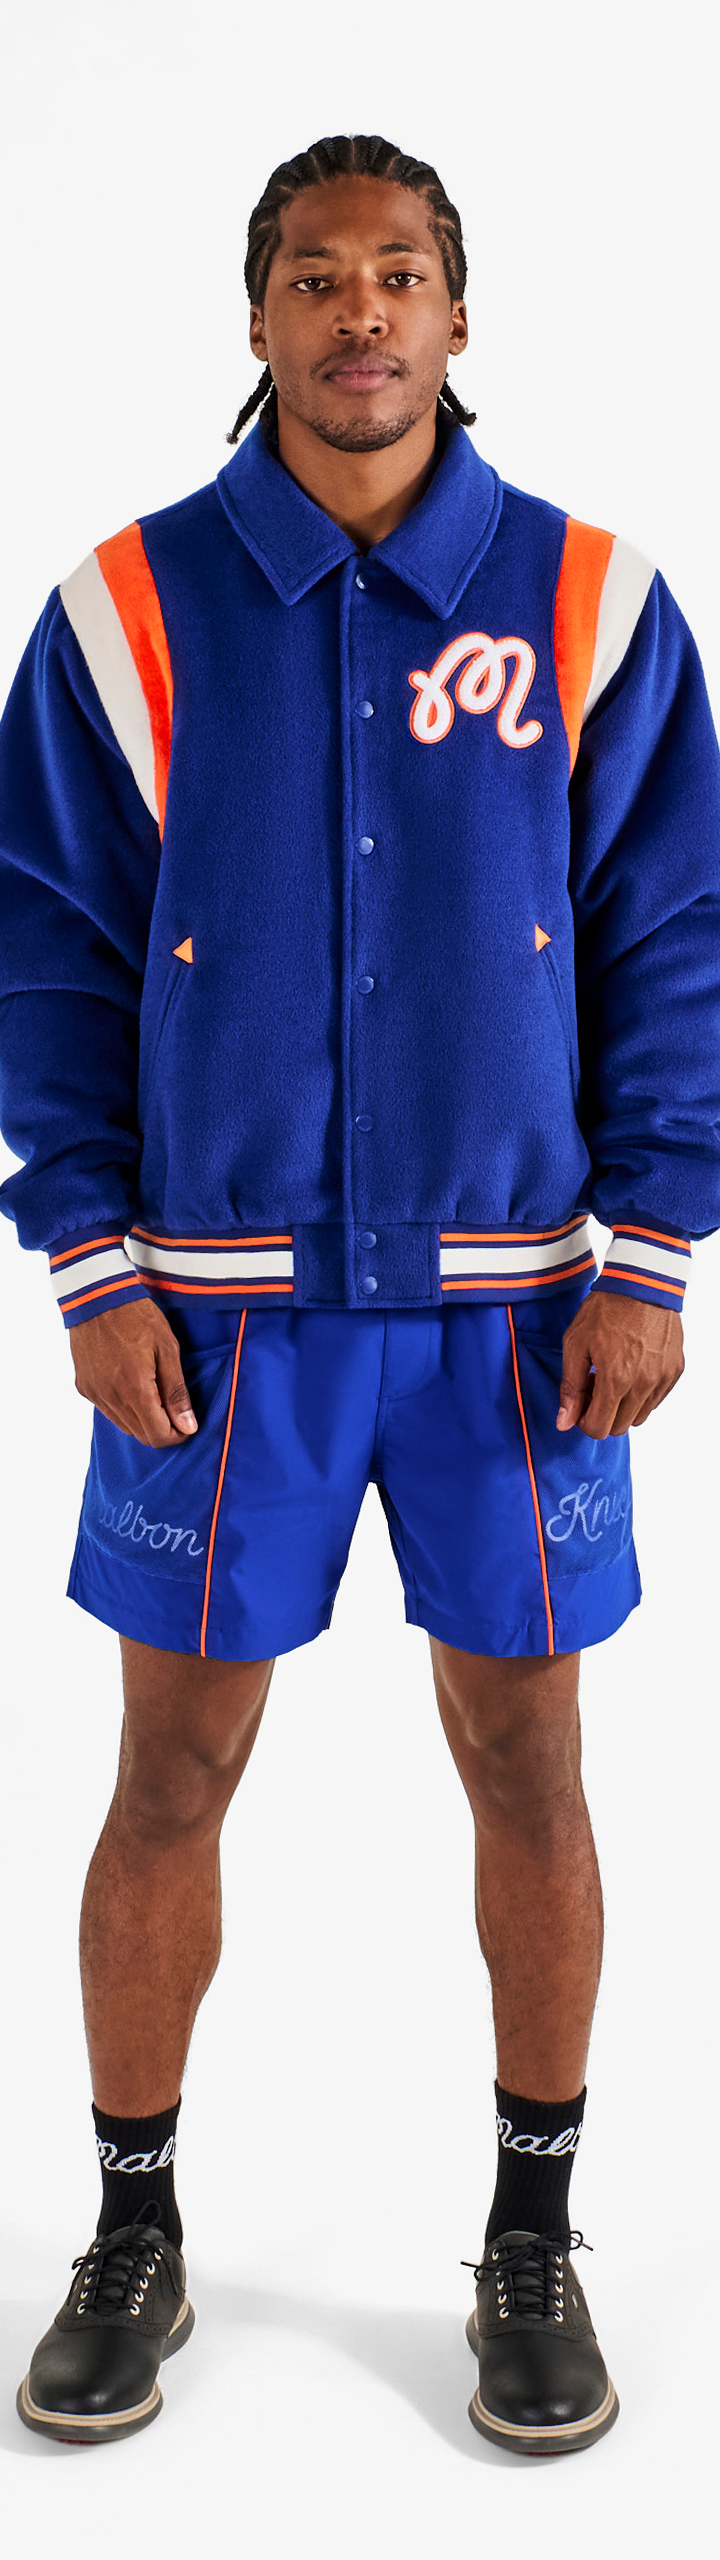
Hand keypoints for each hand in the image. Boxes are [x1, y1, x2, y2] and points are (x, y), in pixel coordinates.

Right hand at [70, 1298, 197, 1444]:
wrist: (97, 1296)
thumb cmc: (137, 1317)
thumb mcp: (168, 1349)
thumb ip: (176, 1392)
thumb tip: (188, 1426)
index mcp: (134, 1389)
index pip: (157, 1436)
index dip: (177, 1435)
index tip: (187, 1422)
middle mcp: (111, 1397)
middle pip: (141, 1435)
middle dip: (162, 1428)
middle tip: (174, 1407)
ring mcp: (95, 1393)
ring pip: (124, 1426)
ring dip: (143, 1419)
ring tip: (154, 1391)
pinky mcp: (84, 1387)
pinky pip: (108, 1411)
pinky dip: (124, 1407)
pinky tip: (132, 1384)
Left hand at [556, 1291, 683, 1437]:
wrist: (641, 1282)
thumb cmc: (605, 1310)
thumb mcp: (575, 1345)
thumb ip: (570, 1388)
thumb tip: (564, 1423)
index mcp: (616, 1379)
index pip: (599, 1428)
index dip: (585, 1421)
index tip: (581, 1402)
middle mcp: (643, 1384)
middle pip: (620, 1427)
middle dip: (603, 1414)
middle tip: (595, 1386)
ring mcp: (662, 1377)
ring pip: (640, 1416)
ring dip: (623, 1406)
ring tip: (614, 1377)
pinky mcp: (675, 1369)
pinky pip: (656, 1399)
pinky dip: (642, 1394)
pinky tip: (631, 1370)